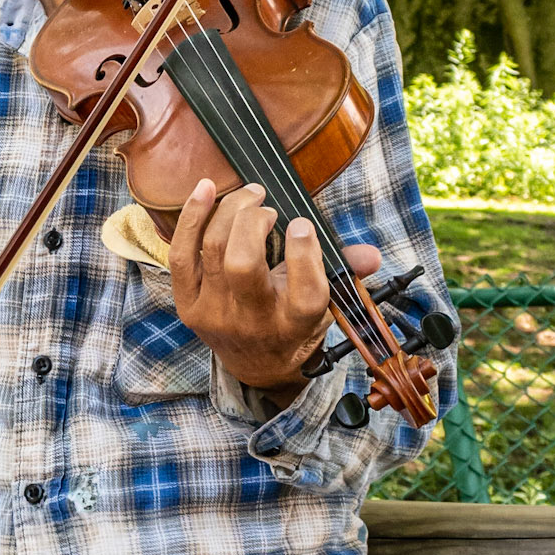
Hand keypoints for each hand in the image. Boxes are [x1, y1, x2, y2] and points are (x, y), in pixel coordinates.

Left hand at [169, 179, 380, 396]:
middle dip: (253, 222)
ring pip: (213, 251)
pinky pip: (182, 255)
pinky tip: (205, 190)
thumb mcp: (326, 304)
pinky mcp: (188, 305)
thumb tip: (372, 256)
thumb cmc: (292, 322)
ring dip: (230, 210)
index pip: (305, 294)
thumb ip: (346, 273)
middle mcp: (253, 322)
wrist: (256, 365)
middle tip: (268, 206)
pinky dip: (192, 217)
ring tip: (250, 196)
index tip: (303, 225)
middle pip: (243, 265)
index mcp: (295, 324)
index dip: (305, 254)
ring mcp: (215, 314)